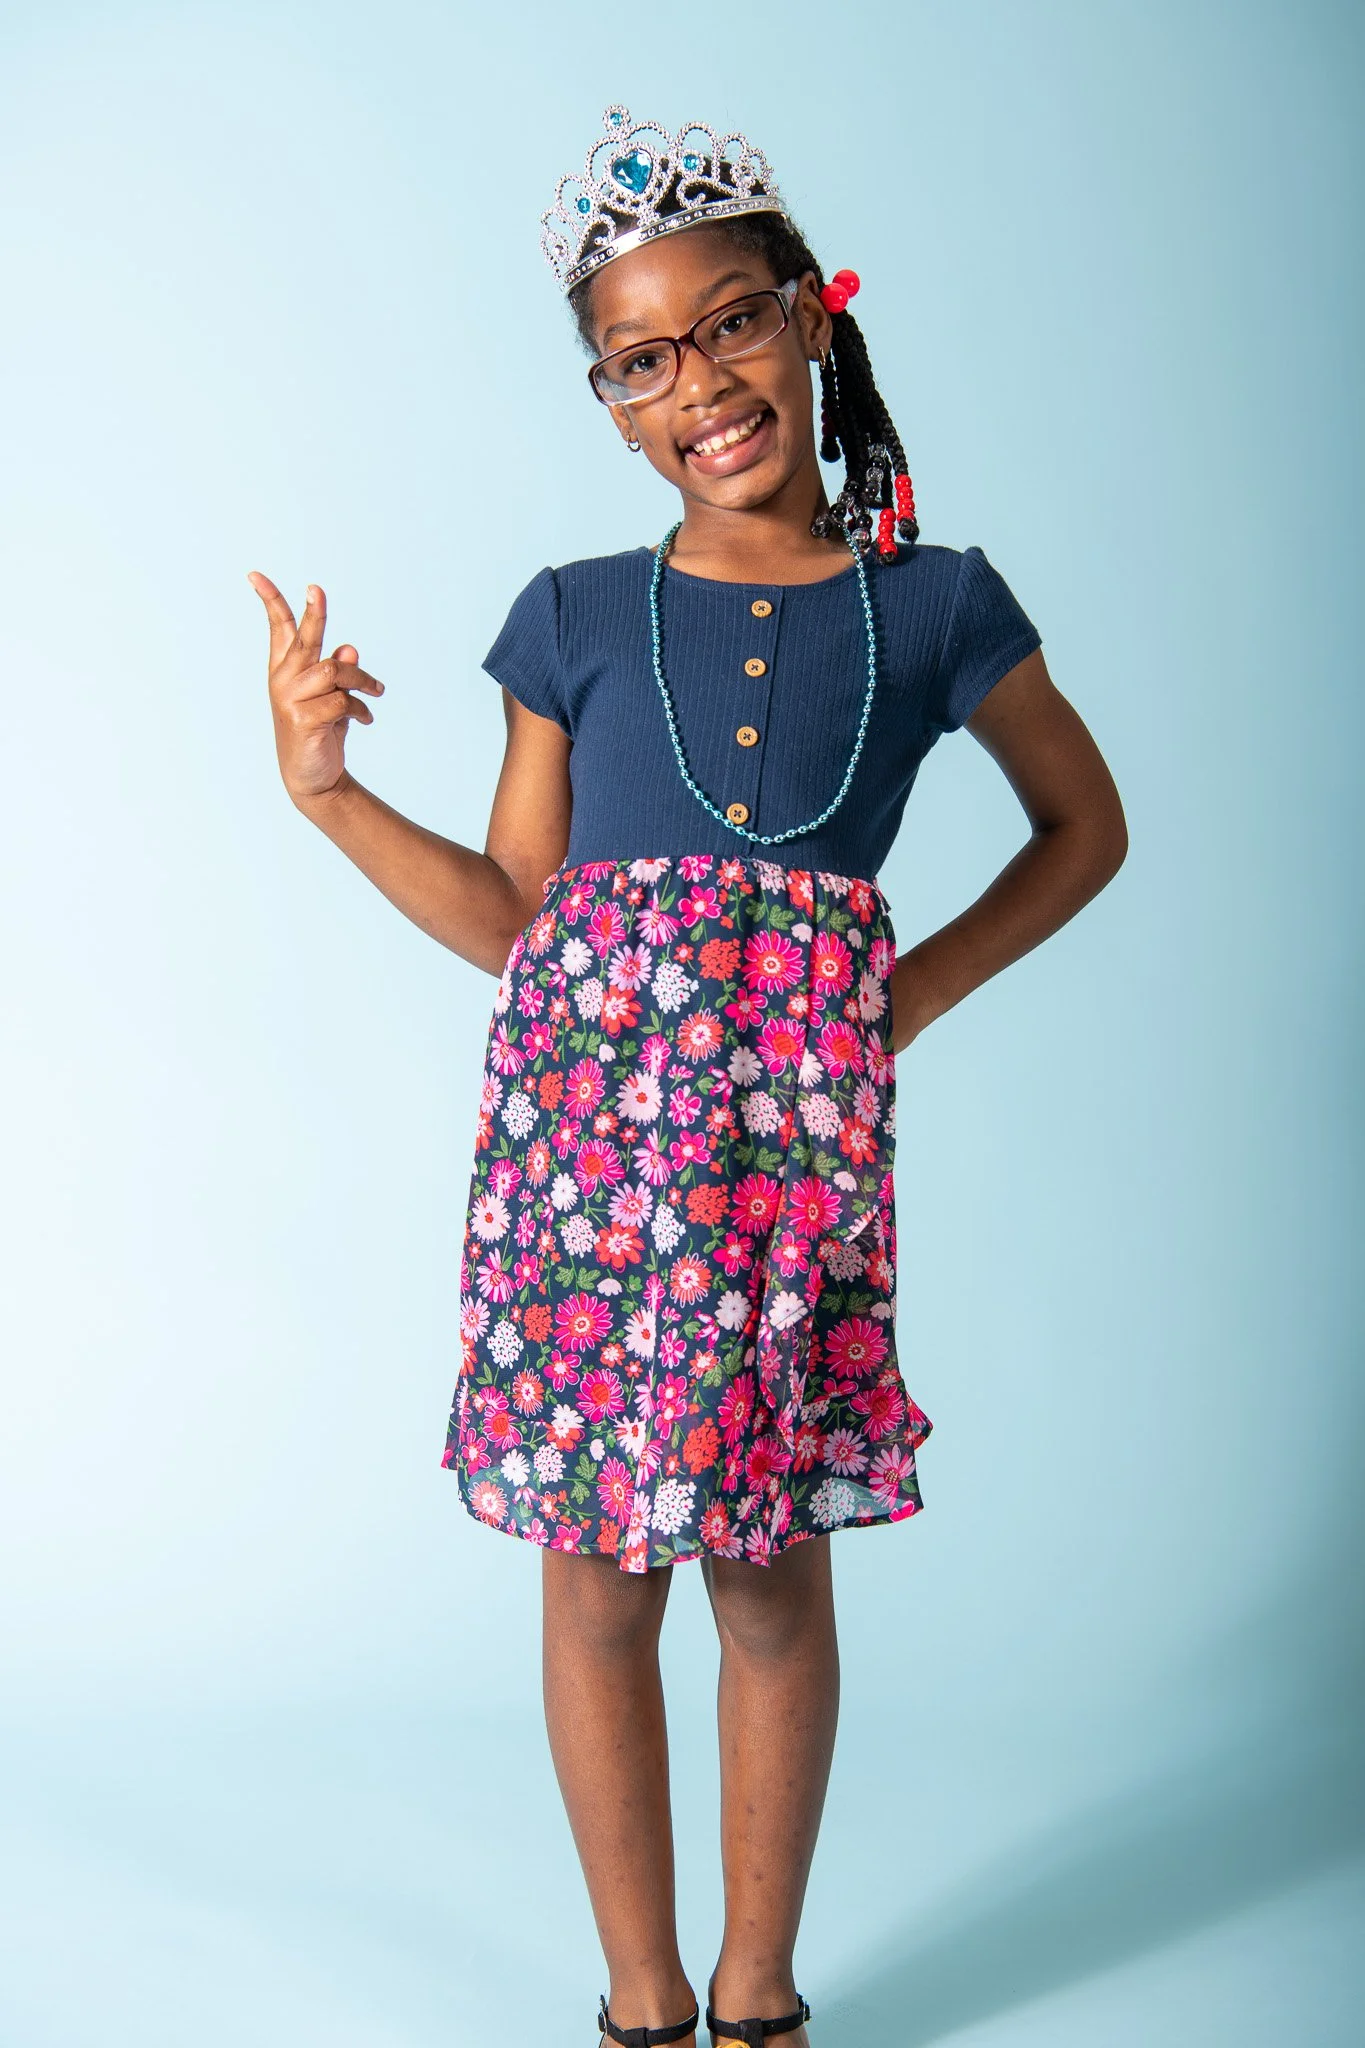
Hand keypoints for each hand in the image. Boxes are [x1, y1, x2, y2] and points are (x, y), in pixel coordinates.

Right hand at [247, 572, 385, 804]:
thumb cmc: (321, 730)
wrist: (314, 776)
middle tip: (316, 589)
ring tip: (375, 692)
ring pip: (335, 671)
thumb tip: (349, 649)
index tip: (254, 575)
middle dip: (313, 612)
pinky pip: (342, 701)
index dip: (269, 600)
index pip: (278, 628)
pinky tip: (365, 720)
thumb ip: (338, 672)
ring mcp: (290, 699)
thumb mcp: (331, 697)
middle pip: (304, 639)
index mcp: (285, 669)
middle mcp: (283, 679)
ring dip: (361, 681)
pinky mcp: (304, 719)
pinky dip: (361, 708)